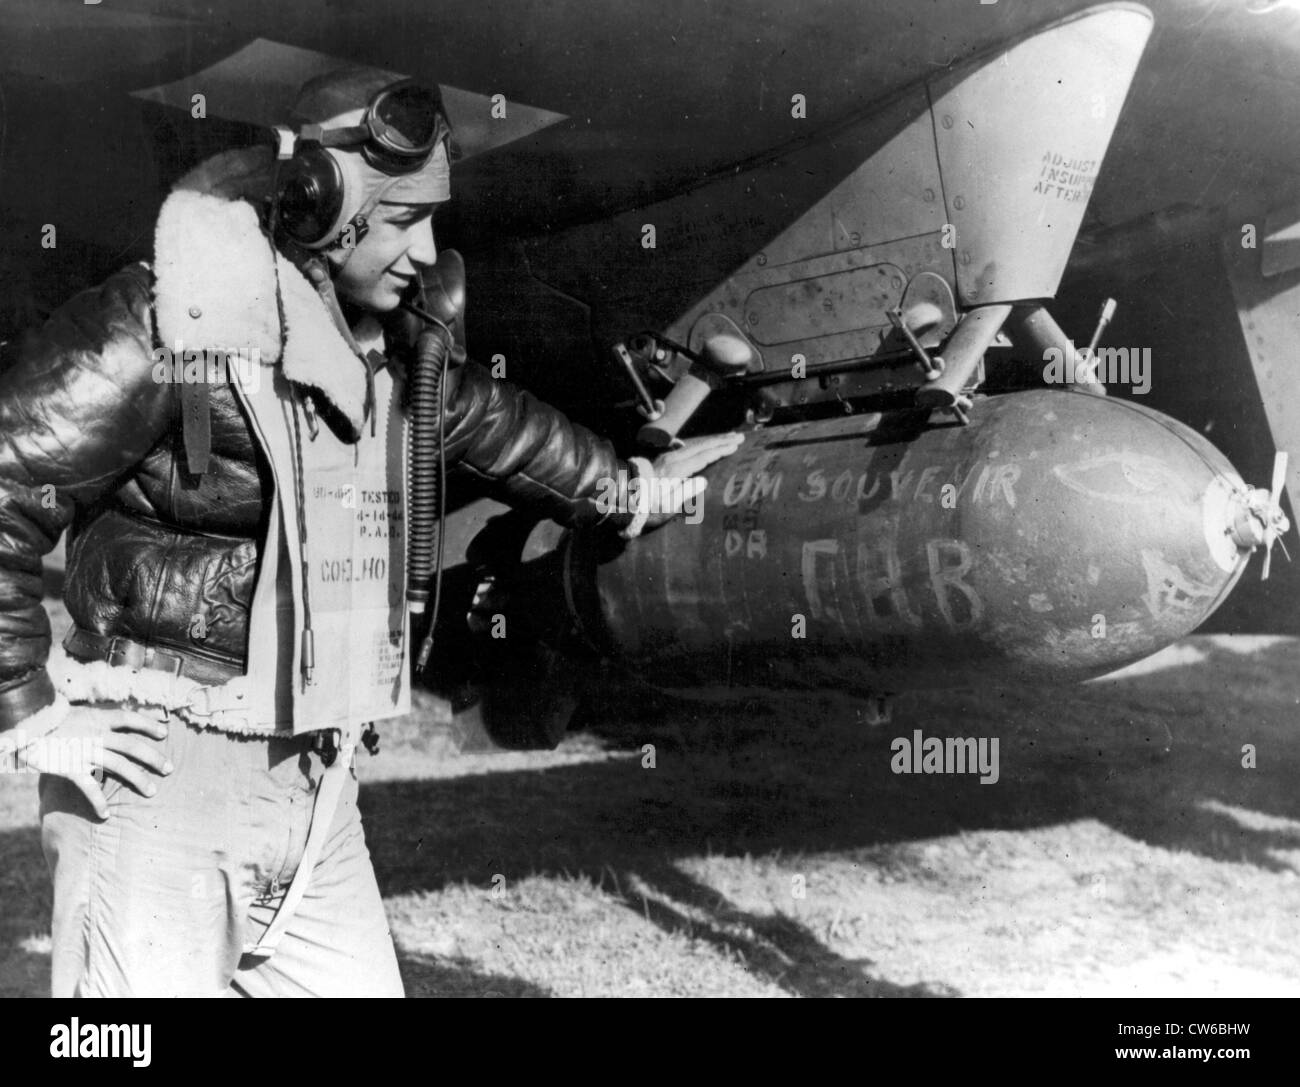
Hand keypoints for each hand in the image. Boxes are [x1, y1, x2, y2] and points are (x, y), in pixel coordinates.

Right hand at [13, 704, 171, 819]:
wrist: (26, 727)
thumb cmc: (53, 721)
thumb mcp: (80, 713)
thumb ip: (99, 719)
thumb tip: (119, 721)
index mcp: (99, 718)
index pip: (130, 718)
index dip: (148, 724)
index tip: (165, 732)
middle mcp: (96, 734)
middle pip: (132, 745)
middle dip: (153, 757)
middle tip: (170, 768)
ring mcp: (85, 752)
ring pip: (119, 766)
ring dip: (138, 779)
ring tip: (152, 791)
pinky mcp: (70, 768)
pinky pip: (89, 786)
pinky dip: (98, 801)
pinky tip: (106, 814)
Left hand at [642, 431, 744, 527]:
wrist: (626, 497)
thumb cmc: (648, 506)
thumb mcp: (667, 505)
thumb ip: (685, 492)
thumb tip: (704, 480)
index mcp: (676, 470)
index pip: (703, 456)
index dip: (720, 450)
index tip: (736, 446)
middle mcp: (673, 458)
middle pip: (702, 445)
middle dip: (721, 440)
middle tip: (740, 436)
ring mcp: (668, 456)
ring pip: (695, 443)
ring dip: (713, 439)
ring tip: (729, 436)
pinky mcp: (665, 457)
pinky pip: (689, 446)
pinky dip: (702, 443)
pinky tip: (708, 443)